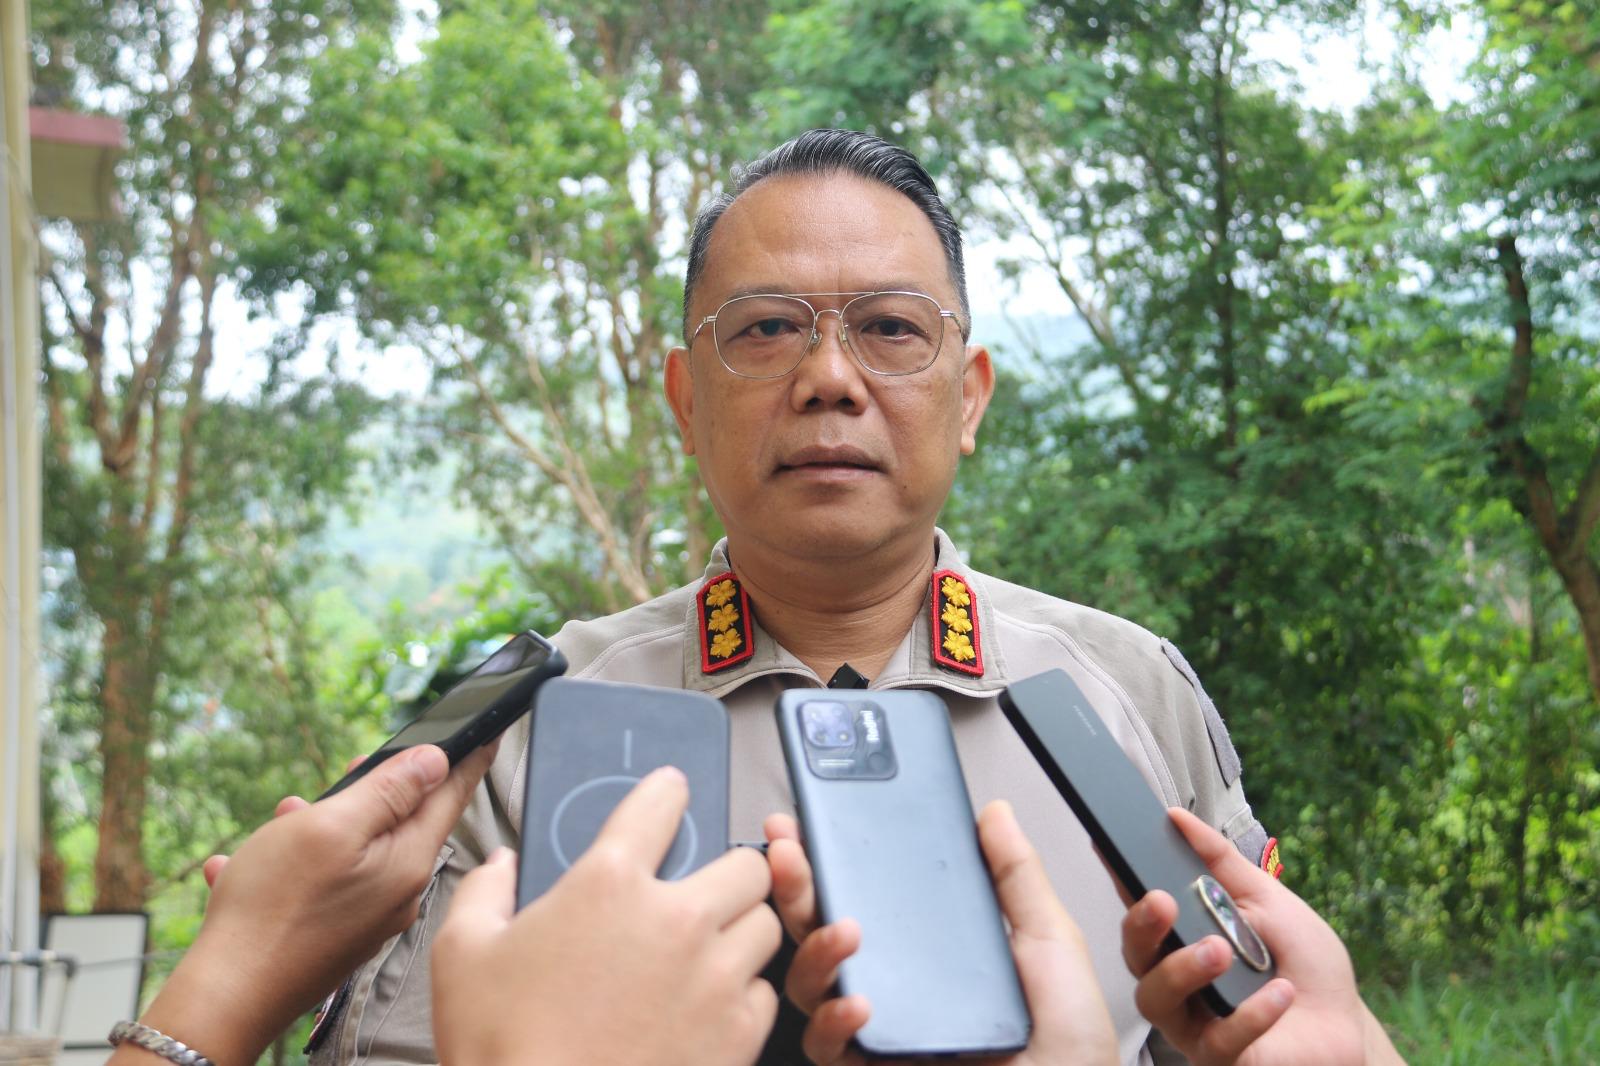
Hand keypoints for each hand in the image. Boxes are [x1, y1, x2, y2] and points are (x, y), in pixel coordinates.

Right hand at [115, 742, 494, 1065]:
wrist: (226, 997)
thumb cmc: (274, 907)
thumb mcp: (332, 827)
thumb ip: (390, 791)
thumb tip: (437, 762)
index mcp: (409, 862)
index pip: (451, 797)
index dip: (467, 758)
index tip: (485, 735)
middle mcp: (398, 894)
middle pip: (401, 822)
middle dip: (373, 790)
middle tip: (352, 768)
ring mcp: (366, 918)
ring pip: (355, 851)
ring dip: (320, 827)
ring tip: (285, 816)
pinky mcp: (334, 936)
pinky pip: (322, 885)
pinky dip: (290, 866)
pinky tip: (242, 867)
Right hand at [432, 766, 781, 1065]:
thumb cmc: (501, 1048)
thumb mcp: (461, 955)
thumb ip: (484, 893)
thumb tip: (501, 864)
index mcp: (608, 884)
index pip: (660, 804)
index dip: (666, 792)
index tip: (671, 793)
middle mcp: (676, 919)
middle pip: (745, 864)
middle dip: (727, 868)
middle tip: (704, 887)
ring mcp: (714, 976)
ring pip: (765, 925)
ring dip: (743, 929)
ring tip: (714, 947)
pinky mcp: (737, 1033)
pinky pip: (765, 992)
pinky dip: (746, 993)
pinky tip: (715, 1004)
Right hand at [765, 800, 1118, 1065]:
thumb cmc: (1069, 1048)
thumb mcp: (1050, 943)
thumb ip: (1016, 876)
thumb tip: (995, 814)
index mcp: (930, 947)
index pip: (866, 892)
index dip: (831, 855)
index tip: (812, 822)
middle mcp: (897, 984)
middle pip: (821, 928)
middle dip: (796, 884)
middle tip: (792, 853)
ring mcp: (881, 1027)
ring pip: (809, 984)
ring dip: (813, 949)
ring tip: (845, 931)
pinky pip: (826, 1046)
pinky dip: (832, 1021)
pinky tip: (858, 1003)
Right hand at [1121, 808, 1402, 1065]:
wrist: (1345, 1025)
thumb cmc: (1303, 963)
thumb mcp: (1268, 900)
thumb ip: (1221, 862)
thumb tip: (1176, 818)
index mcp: (1182, 935)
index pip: (1140, 904)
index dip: (1120, 877)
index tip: (1108, 844)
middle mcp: (1175, 978)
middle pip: (1134, 954)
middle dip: (1140, 925)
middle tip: (1162, 902)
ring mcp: (1192, 1021)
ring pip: (1156, 999)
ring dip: (1182, 970)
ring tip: (1219, 951)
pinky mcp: (1219, 1058)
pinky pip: (1217, 1042)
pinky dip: (1249, 1015)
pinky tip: (1279, 994)